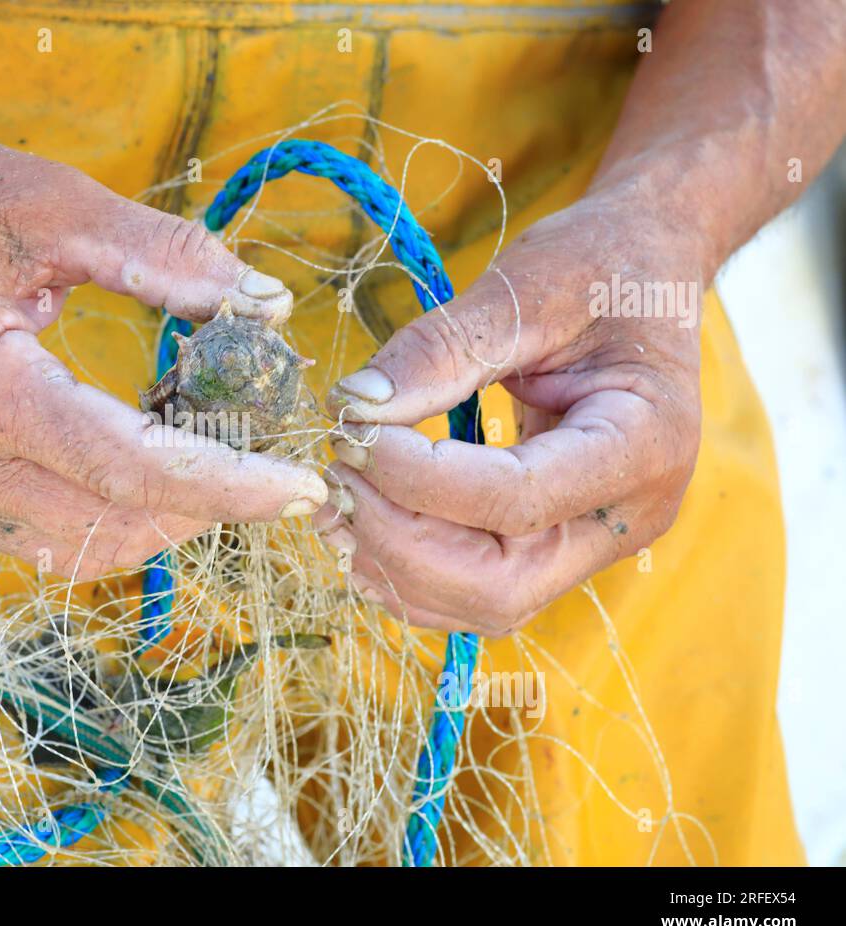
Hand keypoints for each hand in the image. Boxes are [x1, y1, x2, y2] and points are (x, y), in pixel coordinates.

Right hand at [0, 109, 325, 576]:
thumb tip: (266, 306)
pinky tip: (141, 461)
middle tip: (267, 460)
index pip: (125, 469)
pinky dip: (105, 513)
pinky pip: (36, 536)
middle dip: (205, 505)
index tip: (302, 490)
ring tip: (208, 454)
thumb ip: (165, 258)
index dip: (226, 487)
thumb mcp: (53, 203)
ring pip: (75, 548)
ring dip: (158, 518)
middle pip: (108, 524)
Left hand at [315, 194, 703, 634]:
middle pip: (500, 584)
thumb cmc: (600, 267)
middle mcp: (627, 516)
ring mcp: (593, 542)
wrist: (646, 274)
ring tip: (335, 495)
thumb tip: (354, 405)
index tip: (349, 430)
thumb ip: (442, 347)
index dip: (417, 479)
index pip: (516, 499)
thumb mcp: (528, 285)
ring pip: (482, 604)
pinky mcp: (555, 545)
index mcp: (646, 443)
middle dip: (400, 542)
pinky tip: (360, 521)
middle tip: (335, 472)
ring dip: (394, 565)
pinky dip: (408, 571)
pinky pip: (475, 592)